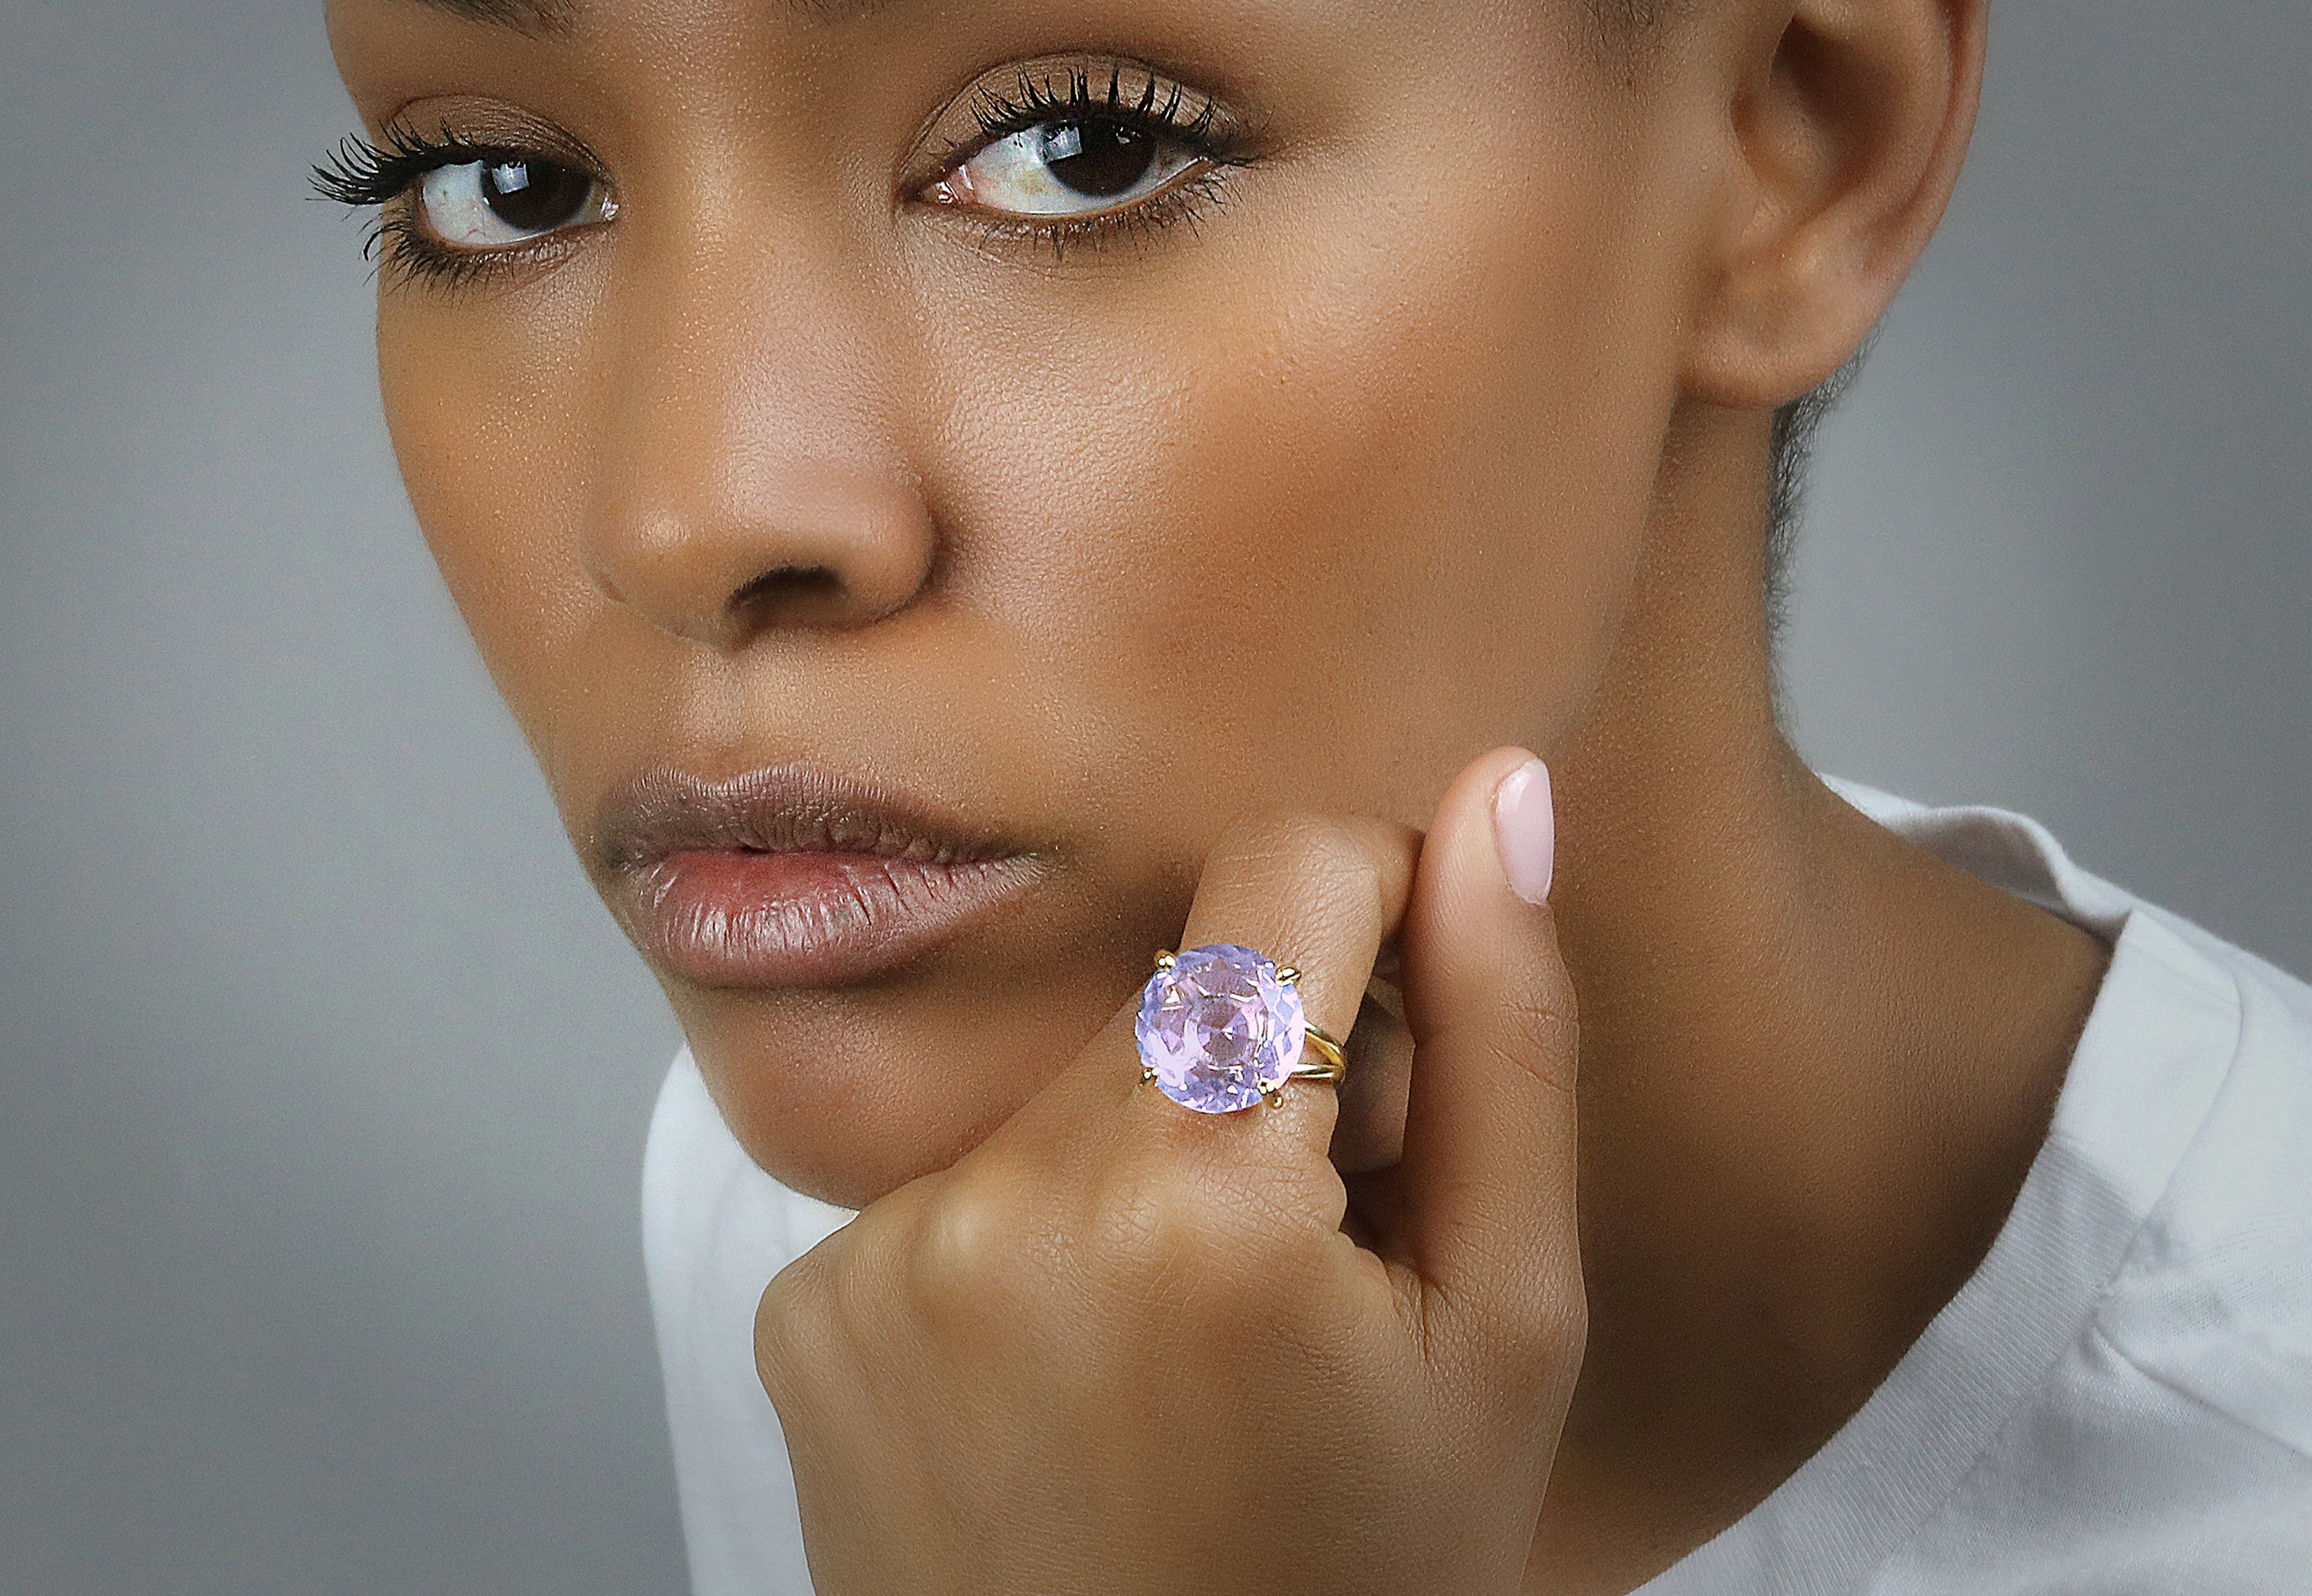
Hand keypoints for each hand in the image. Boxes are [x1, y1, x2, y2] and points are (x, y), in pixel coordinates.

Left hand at [754, 746, 1584, 1594]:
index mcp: (1195, 1195)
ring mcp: (873, 1258)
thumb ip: (1510, 1040)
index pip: (1290, 864)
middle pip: (1177, 985)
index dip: (1380, 931)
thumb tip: (1502, 794)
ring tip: (1196, 1349)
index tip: (1401, 1074)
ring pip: (1072, 1082)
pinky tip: (1085, 1382)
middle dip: (1272, 1079)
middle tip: (1311, 1275)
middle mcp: (998, 1196)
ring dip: (1153, 1157)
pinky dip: (1038, 1239)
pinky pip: (963, 1181)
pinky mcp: (801, 1309)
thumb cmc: (1364, 1582)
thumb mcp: (1505, 1330)